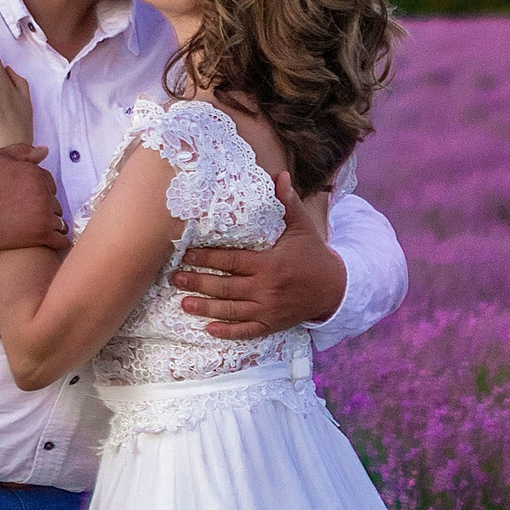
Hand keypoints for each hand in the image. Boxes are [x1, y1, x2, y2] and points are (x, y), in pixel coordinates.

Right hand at [0, 144, 71, 253]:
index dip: (38, 190)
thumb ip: (22, 152)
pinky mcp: (41, 235)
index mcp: (34, 174)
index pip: (49, 183)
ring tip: (33, 227)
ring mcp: (44, 215)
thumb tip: (45, 151)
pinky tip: (47, 241)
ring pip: (59, 220)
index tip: (26, 198)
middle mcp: (43, 193)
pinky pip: (62, 240)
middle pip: (55, 202)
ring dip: (50, 224)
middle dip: (44, 207)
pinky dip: (58, 241)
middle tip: (26, 213)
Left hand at [173, 172, 342, 337]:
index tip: (186, 254)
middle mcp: (267, 289)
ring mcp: (269, 309)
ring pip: (231, 310)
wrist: (335, 289)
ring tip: (183, 303)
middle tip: (175, 278)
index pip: (232, 261)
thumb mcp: (302, 228)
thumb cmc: (314, 255)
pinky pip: (247, 331)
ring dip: (206, 308)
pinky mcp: (272, 324)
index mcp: (270, 264)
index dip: (207, 258)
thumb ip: (288, 204)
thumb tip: (281, 176)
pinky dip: (228, 332)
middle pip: (226, 286)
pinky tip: (209, 330)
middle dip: (198, 282)